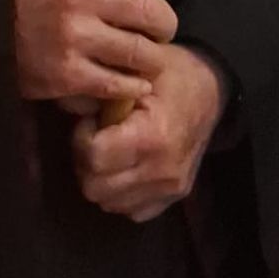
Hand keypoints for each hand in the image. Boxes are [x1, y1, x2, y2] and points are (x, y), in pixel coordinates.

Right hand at [14, 0, 192, 103]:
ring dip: (154, 57)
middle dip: (166, 22)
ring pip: (142, 51)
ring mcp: (72, 37)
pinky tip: (132, 81)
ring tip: (148, 56)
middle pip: (149, 9)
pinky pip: (121, 84)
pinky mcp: (68, 74)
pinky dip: (134, 85)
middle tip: (163, 27)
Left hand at [71, 43, 229, 222]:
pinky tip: (124, 164)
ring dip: (100, 178)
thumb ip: (103, 85)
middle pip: (95, 187)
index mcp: (153, 136)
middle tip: (95, 135)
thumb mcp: (138, 67)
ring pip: (107, 203)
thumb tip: (66, 99)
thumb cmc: (171, 74)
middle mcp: (162, 171)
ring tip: (110, 148)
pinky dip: (119, 191)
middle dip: (85, 160)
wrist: (212, 92)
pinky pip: (128, 211)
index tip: (91, 121)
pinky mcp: (172, 200)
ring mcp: (169, 190)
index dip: (82, 137)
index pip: (95, 157)